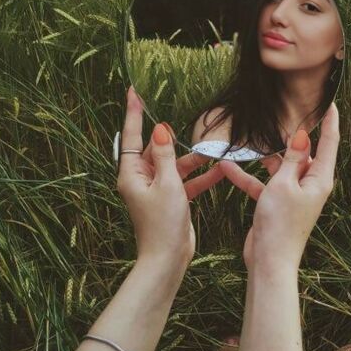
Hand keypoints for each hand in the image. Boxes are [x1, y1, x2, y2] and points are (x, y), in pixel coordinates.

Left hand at [117, 86, 224, 270]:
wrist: (168, 258)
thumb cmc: (163, 223)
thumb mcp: (167, 184)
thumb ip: (165, 155)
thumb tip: (160, 129)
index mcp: (132, 174)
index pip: (132, 137)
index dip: (133, 113)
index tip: (133, 92)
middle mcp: (141, 180)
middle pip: (155, 150)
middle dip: (172, 140)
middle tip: (184, 123)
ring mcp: (156, 190)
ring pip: (174, 166)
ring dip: (192, 160)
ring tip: (211, 152)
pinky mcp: (171, 200)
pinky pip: (186, 183)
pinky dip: (200, 178)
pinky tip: (219, 172)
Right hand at [219, 103, 338, 272]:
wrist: (269, 261)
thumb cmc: (280, 224)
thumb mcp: (284, 184)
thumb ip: (291, 158)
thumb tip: (303, 134)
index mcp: (320, 178)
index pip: (329, 142)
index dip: (330, 120)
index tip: (329, 100)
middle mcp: (310, 184)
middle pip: (303, 152)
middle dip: (292, 133)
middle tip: (285, 109)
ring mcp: (293, 194)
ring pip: (280, 166)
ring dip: (264, 155)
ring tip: (249, 135)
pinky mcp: (276, 203)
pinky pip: (262, 183)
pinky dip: (247, 176)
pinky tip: (226, 166)